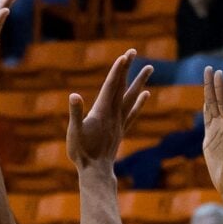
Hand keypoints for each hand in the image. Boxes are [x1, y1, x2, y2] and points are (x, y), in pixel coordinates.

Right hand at [68, 49, 151, 170]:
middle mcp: (113, 114)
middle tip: (133, 51)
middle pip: (122, 86)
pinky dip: (140, 102)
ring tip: (149, 68)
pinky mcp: (120, 130)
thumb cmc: (81, 153)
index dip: (117, 70)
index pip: (111, 86)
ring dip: (139, 81)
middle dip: (126, 68)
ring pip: (131, 97)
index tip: (125, 56)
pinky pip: (132, 112)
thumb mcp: (74, 132)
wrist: (96, 172)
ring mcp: (119, 122)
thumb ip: (75, 113)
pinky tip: (145, 94)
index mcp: (102, 111)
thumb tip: (74, 95)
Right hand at [199, 68, 222, 195]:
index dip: (219, 87)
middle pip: (215, 101)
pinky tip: (205, 104)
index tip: (216, 72)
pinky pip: (206, 121)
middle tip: (208, 69)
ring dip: (208, 94)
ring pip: (211, 109)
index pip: (222, 102)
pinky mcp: (209, 141)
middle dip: (211, 85)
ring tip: (206, 82)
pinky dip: (205, 110)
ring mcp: (216, 133)